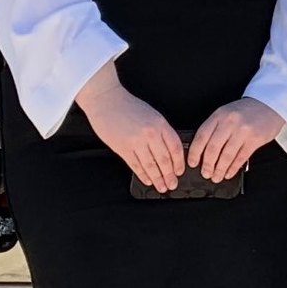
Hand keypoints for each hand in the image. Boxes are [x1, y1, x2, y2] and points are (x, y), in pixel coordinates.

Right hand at [76, 67, 184, 193]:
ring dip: (157, 179)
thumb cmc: (128, 106)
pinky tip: (147, 181)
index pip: (175, 147)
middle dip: (169, 175)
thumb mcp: (151, 114)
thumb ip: (161, 131)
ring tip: (162, 187)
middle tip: (173, 184)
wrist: (106, 100)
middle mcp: (149, 133)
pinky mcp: (122, 148)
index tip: (180, 171)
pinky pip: (135, 165)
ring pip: (150, 165)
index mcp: (160, 123)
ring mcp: (135, 142)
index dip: (179, 162)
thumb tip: (169, 151)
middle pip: (164, 159)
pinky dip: (142, 175)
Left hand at [190, 97, 285, 182]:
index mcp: (219, 115)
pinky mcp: (255, 140)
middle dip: (207, 165)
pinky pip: (241, 158)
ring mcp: (243, 131)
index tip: (192, 162)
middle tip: (205, 173)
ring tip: (216, 176)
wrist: (269, 105)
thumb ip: (214, 128)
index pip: (202, 135)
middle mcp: (230, 122)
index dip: (195, 152)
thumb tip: (201, 151)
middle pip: (213, 148)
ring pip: (227, 155)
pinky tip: (229, 173)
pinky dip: (233, 168)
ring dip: (220, 169)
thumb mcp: (226, 114)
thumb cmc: (246, 111)